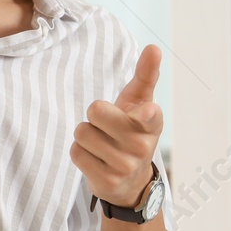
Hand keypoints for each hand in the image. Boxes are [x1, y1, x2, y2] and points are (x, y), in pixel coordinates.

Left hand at [71, 44, 163, 207]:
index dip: (146, 113)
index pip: (150, 115)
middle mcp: (141, 146)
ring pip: (82, 133)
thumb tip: (154, 47)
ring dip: (86, 135)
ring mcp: (125, 166)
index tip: (147, 111)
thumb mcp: (140, 102)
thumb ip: (146, 75)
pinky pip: (76, 153)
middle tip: (107, 126)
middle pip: (95, 111)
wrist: (131, 181)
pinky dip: (80, 153)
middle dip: (94, 115)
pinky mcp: (108, 182)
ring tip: (102, 144)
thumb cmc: (131, 130)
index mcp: (152, 122)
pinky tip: (96, 159)